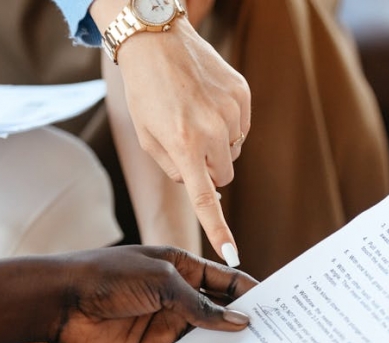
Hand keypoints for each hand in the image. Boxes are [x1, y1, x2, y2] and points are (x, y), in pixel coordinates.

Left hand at [55, 245, 256, 342]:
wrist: (60, 301)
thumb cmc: (109, 276)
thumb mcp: (162, 283)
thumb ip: (201, 306)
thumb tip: (241, 322)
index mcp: (185, 268)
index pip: (228, 282)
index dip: (254, 295)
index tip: (281, 310)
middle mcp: (180, 296)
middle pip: (222, 314)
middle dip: (246, 327)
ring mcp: (167, 325)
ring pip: (207, 341)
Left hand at [92, 4, 250, 263]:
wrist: (157, 41)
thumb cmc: (146, 93)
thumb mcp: (148, 137)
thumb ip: (175, 169)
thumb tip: (204, 187)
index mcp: (183, 144)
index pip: (206, 198)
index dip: (219, 230)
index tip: (233, 255)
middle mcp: (212, 130)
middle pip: (224, 176)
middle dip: (209, 171)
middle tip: (188, 146)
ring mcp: (231, 112)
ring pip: (234, 153)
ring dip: (218, 147)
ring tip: (195, 118)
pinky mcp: (242, 95)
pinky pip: (242, 129)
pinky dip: (228, 125)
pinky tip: (208, 105)